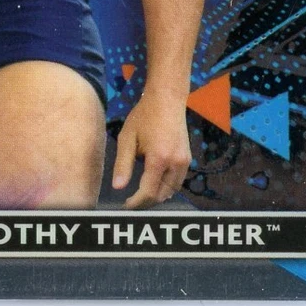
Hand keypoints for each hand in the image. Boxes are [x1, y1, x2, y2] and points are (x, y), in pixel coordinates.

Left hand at [112, 93, 190, 208]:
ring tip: (141, 195)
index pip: (148, 192)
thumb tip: (118, 187)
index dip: (136, 203)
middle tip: (131, 203)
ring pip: (172, 190)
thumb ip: (123, 164)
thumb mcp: (127, 138)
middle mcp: (176, 163)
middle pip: (162, 195)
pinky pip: (178, 181)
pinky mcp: (187, 158)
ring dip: (157, 196)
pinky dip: (166, 187)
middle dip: (146, 202)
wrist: (167, 99)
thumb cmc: (144, 116)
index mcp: (159, 159)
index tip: (125, 207)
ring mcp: (185, 162)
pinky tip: (155, 183)